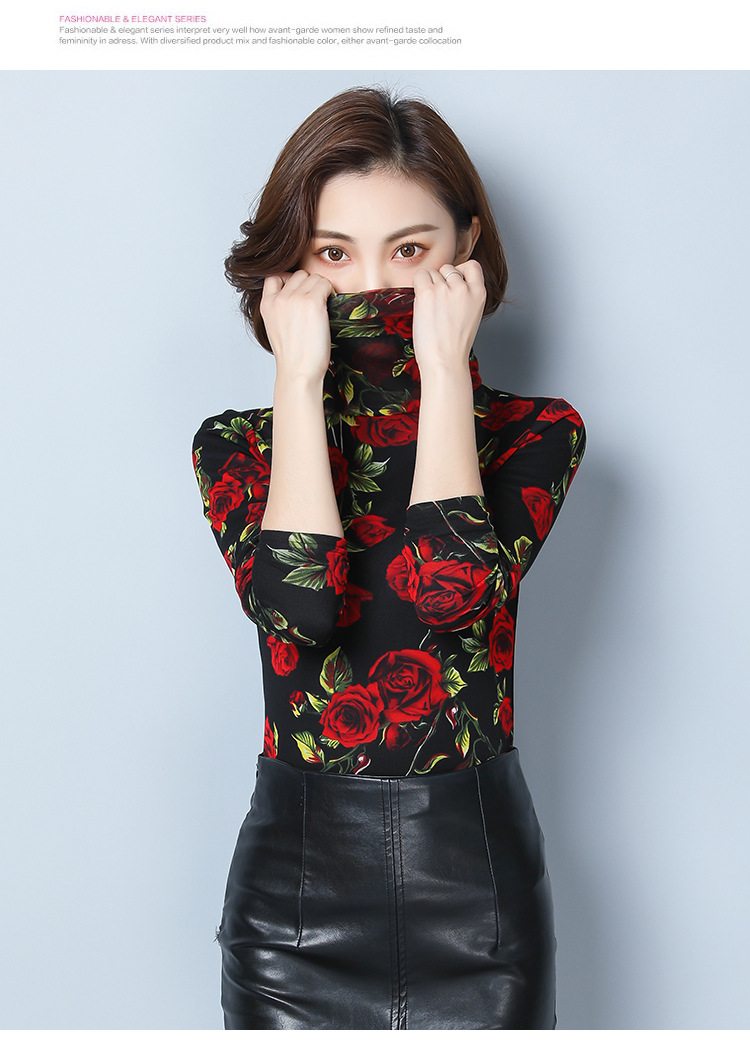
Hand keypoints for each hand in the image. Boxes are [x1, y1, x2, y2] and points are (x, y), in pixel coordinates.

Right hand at [260, 270, 333, 383]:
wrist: (299, 372)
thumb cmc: (294, 356)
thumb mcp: (276, 328)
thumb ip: (281, 308)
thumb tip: (297, 294)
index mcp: (266, 305)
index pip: (275, 276)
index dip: (290, 281)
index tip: (299, 294)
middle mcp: (279, 298)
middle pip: (298, 275)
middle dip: (309, 286)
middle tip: (315, 306)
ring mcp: (294, 299)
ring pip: (313, 277)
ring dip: (321, 289)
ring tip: (321, 310)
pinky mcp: (312, 302)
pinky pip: (325, 284)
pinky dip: (330, 292)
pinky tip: (328, 309)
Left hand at [411, 260, 485, 376]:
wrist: (444, 361)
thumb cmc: (454, 345)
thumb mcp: (471, 316)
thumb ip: (465, 296)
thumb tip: (448, 281)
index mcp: (479, 293)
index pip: (472, 265)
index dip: (459, 272)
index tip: (452, 285)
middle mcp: (464, 288)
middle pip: (448, 268)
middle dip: (441, 281)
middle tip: (438, 305)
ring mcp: (445, 289)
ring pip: (432, 272)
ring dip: (427, 286)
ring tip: (431, 309)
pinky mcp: (428, 293)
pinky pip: (420, 276)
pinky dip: (417, 286)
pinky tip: (421, 303)